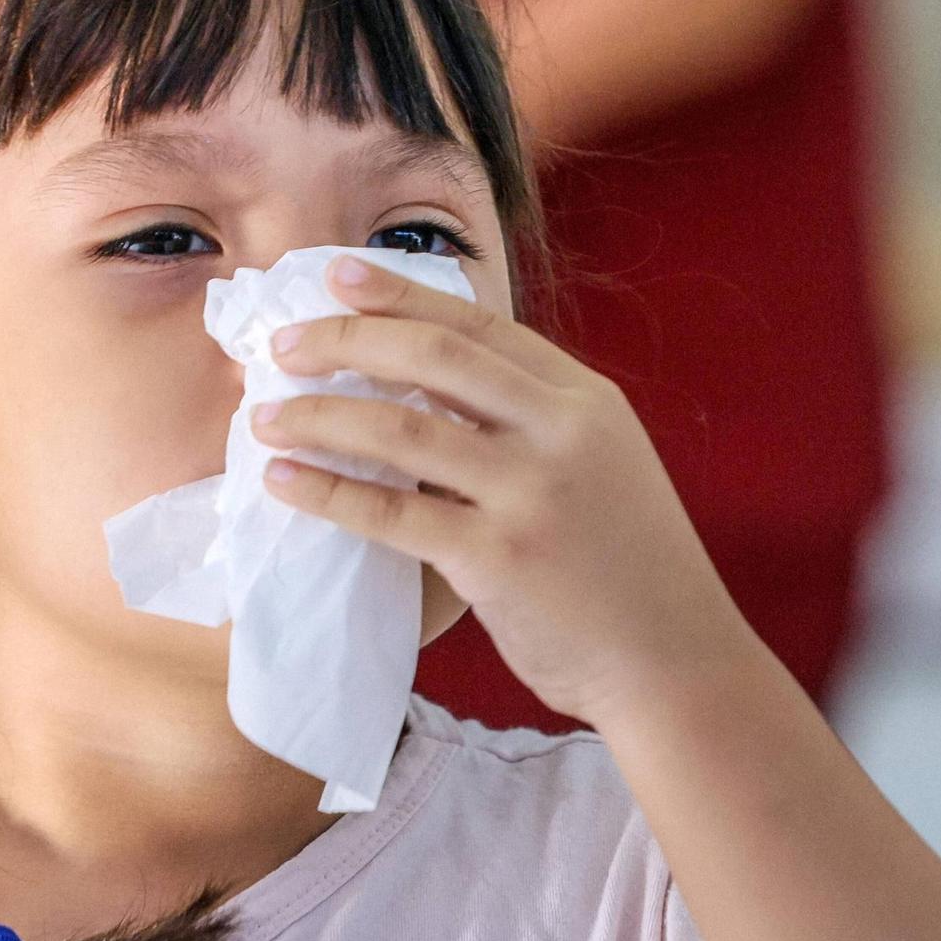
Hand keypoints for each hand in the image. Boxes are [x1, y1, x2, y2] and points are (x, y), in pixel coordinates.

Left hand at [250, 253, 760, 727]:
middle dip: (345, 339)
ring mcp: (529, 494)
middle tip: (283, 344)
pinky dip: (329, 492)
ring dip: (319, 416)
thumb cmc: (631, 572)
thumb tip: (433, 396)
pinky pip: (391, 514)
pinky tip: (284, 482)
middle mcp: (560, 433)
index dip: (401, 296)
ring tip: (265, 417)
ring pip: (400, 429)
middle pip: (432, 355)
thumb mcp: (604, 468)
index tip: (338, 278)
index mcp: (585, 403)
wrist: (675, 663)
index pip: (481, 327)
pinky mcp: (496, 559)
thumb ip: (536, 427)